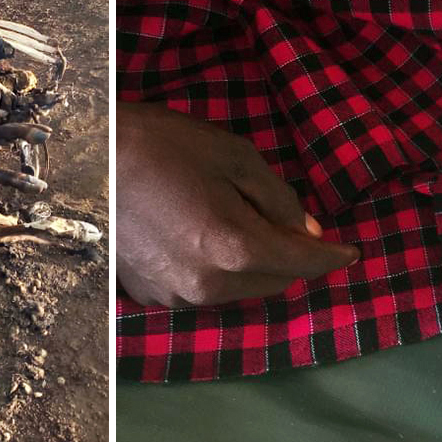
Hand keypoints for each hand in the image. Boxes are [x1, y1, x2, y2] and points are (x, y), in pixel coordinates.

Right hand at [117, 101, 359, 307]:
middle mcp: (207, 285)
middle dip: (289, 258)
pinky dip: (217, 270)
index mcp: (232, 248)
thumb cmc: (164, 145)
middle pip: (274, 283)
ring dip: (252, 266)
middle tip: (286, 225)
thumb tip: (306, 231)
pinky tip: (201, 236)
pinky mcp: (152, 296)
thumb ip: (279, 199)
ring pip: (240, 290)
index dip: (332, 257)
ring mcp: (176, 296)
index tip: (351, 252)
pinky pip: (204, 289)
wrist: (91, 158)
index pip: (301, 263)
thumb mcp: (234, 156)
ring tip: (236, 224)